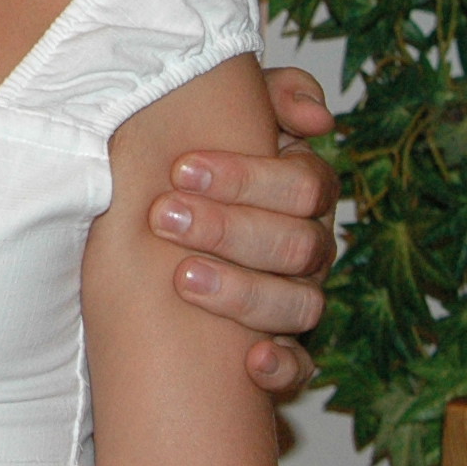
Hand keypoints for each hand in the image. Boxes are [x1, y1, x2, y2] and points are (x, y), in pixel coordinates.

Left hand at [151, 64, 338, 398]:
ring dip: (244, 293)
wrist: (151, 240)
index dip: (248, 177)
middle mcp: (308, 246)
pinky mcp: (280, 353)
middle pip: (299, 242)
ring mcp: (297, 300)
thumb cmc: (191, 171)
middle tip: (165, 217)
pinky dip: (282, 368)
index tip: (181, 169)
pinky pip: (301, 369)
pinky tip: (251, 361)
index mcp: (302, 191)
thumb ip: (266, 95)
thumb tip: (315, 114)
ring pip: (302, 304)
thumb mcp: (218, 120)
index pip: (304, 183)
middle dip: (230, 229)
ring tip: (183, 279)